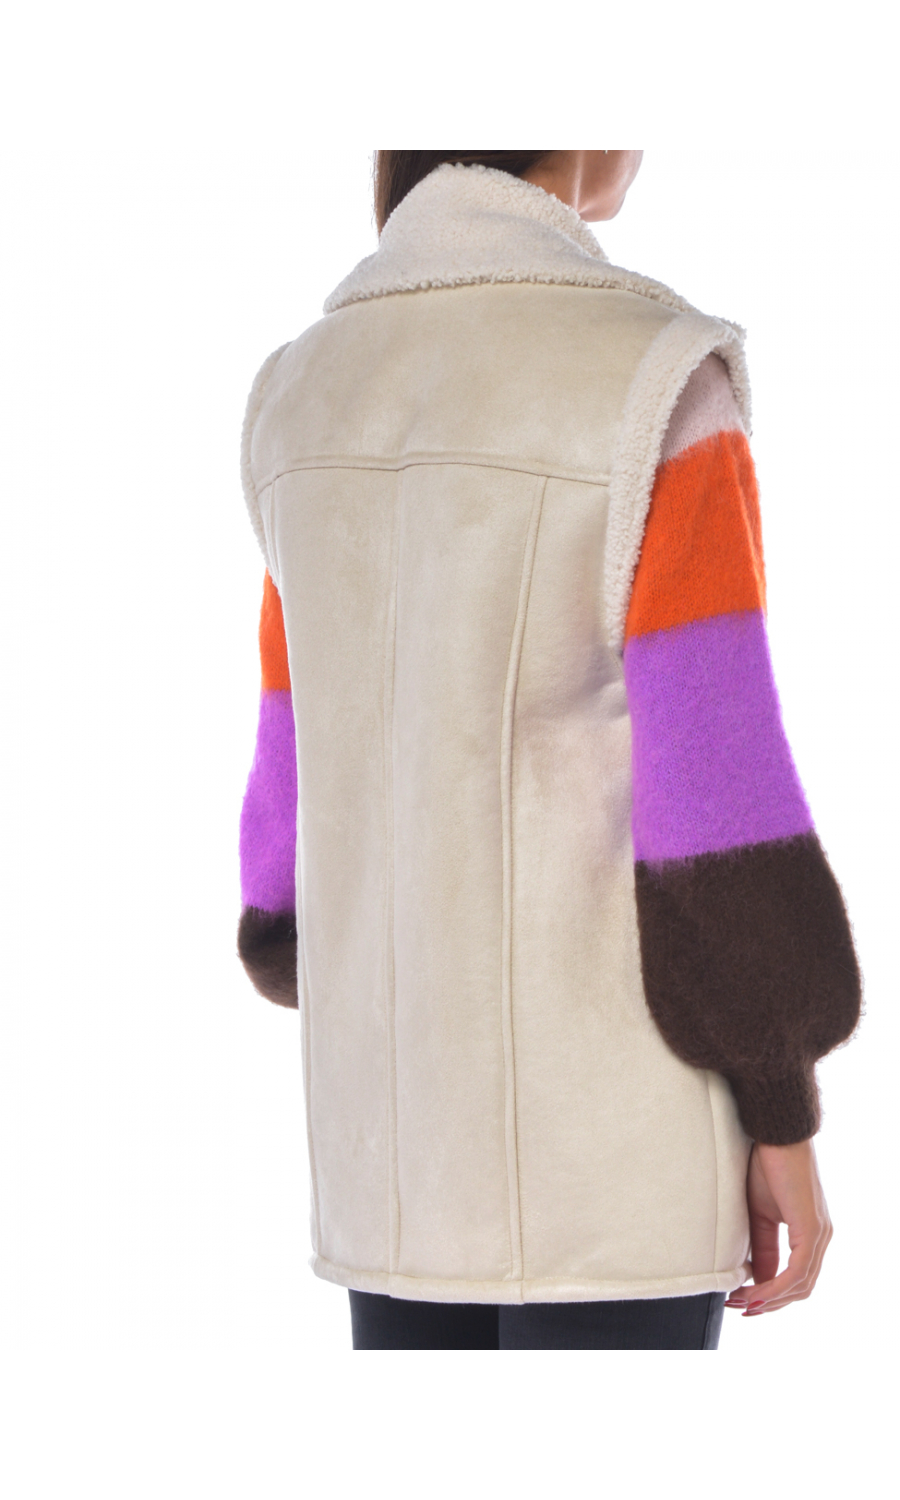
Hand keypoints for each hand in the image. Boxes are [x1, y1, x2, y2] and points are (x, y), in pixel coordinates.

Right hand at [725, 1138, 832, 1316]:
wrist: (776, 1134)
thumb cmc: (766, 1165)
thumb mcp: (759, 1214)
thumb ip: (763, 1247)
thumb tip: (757, 1277)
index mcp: (810, 1234)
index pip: (795, 1279)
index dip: (769, 1295)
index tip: (739, 1300)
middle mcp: (821, 1238)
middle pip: (800, 1289)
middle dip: (768, 1304)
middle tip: (737, 1307)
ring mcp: (819, 1234)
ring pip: (801, 1285)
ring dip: (769, 1299)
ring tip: (741, 1302)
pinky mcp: (812, 1229)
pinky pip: (798, 1271)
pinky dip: (776, 1287)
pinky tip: (756, 1293)